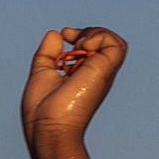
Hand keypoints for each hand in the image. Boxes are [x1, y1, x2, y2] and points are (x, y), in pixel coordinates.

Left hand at [20, 26, 125, 140]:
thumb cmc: (42, 110)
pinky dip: (99, 37)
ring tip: (78, 43)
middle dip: (89, 32)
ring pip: (114, 42)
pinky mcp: (106, 71)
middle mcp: (96, 74)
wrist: (49, 126)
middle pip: (106, 42)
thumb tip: (56, 34)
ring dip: (96, 33)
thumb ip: (48, 54)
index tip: (64, 35)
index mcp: (84, 76)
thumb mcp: (42, 73)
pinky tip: (82, 45)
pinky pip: (115, 44)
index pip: (94, 49)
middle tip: (70, 37)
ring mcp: (102, 73)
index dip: (81, 35)